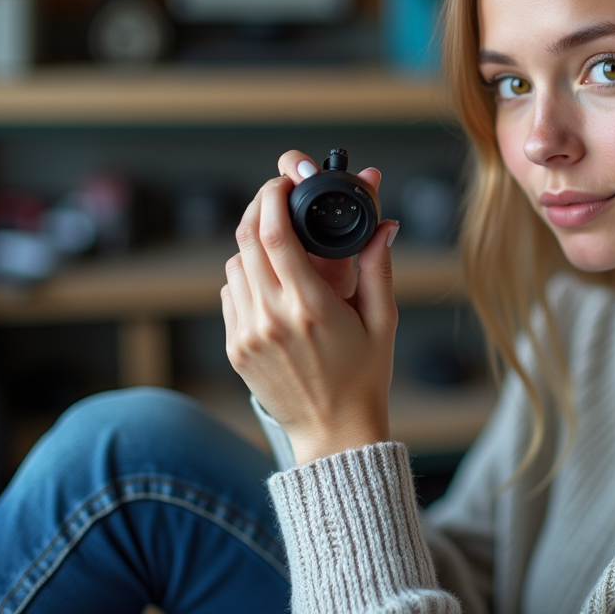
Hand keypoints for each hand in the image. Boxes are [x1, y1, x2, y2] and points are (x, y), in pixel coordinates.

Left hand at [221, 150, 400, 463]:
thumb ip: (378, 267)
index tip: (282, 183)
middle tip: (276, 199)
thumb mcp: (382, 319)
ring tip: (281, 249)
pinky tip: (272, 285)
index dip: (272, 199)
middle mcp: (272, 318)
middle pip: (246, 241)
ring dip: (253, 246)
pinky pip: (231, 294)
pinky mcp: (236, 347)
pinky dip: (247, 278)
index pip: (274, 235)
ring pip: (234, 265)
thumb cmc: (363, 376)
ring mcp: (248, 334)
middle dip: (259, 209)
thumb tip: (384, 225)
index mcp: (310, 307)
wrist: (334, 431)